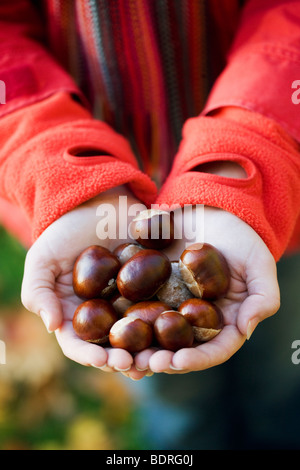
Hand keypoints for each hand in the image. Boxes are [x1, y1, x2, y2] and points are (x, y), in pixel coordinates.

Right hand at [21, 186, 149, 376]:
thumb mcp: (43, 258)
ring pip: (138, 337)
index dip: (89, 355)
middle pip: (112, 347)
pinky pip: (160, 312)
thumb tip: (52, 326)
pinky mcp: (151, 290)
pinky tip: (176, 334)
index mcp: (75, 313)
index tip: (103, 359)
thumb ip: (38, 291)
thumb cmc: (66, 230)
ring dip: (147, 352)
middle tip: (135, 366)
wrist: (100, 202)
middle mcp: (102, 315)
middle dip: (122, 360)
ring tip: (158, 359)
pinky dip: (167, 326)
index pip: (79, 344)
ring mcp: (128, 304)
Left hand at [133, 206, 280, 373]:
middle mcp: (196, 320)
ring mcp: (172, 306)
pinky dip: (124, 321)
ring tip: (123, 355)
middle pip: (179, 349)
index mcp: (224, 322)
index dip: (198, 359)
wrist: (212, 210)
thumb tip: (245, 331)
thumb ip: (262, 298)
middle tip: (145, 363)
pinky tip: (110, 327)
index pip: (214, 349)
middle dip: (162, 360)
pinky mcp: (151, 290)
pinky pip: (136, 308)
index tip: (179, 361)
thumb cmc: (242, 238)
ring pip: (154, 335)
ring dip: (139, 348)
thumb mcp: (259, 264)